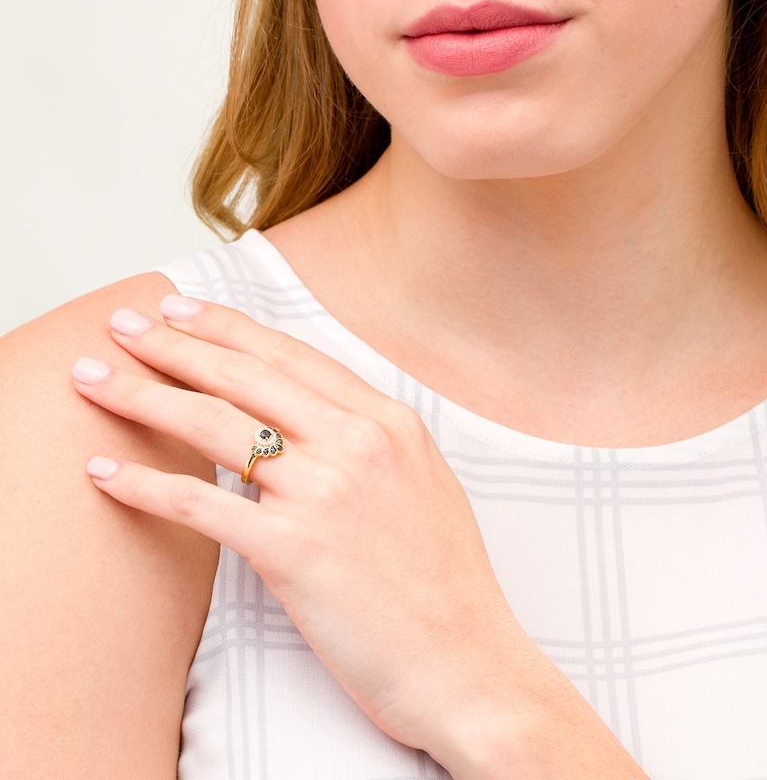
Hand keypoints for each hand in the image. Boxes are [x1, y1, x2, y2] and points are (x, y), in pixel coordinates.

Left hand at [71, 295, 532, 766]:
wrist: (466, 660)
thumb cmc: (447, 581)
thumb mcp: (424, 483)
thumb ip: (372, 441)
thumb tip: (315, 420)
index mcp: (390, 423)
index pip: (292, 356)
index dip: (229, 327)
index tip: (184, 310)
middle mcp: (357, 443)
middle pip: (245, 376)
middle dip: (175, 343)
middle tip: (125, 325)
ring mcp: (326, 492)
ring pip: (215, 426)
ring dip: (144, 397)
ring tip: (97, 379)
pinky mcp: (294, 550)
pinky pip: (202, 505)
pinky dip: (145, 487)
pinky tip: (106, 474)